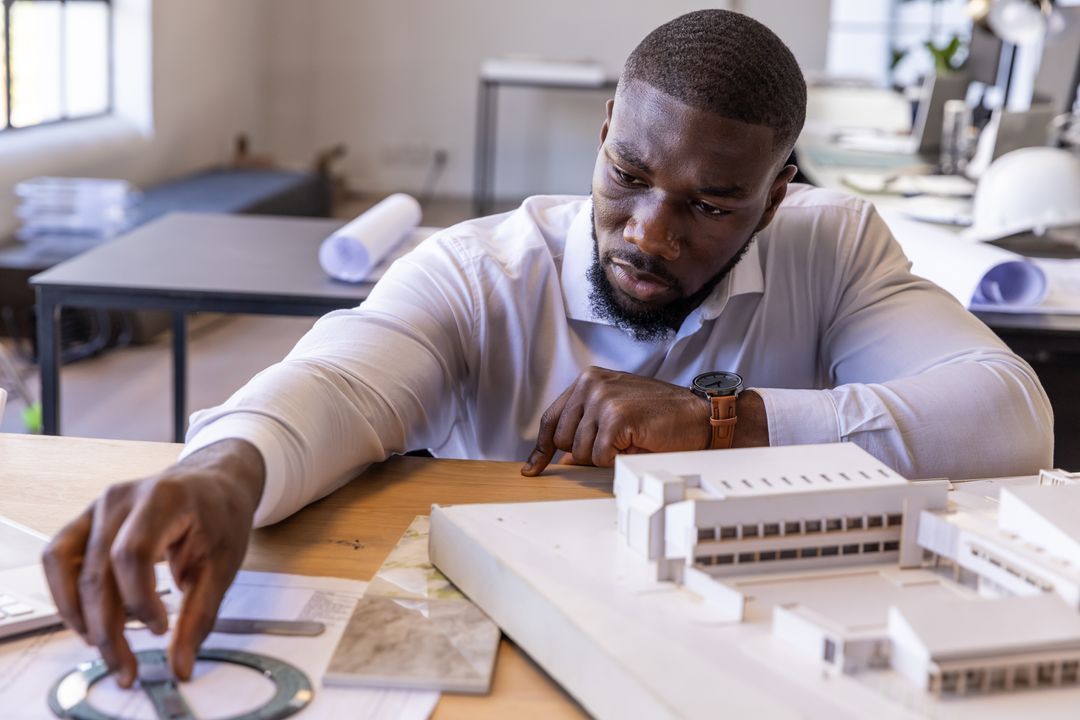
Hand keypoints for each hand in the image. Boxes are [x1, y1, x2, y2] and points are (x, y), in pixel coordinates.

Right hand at [41, 439, 264, 687]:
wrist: (212, 483)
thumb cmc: (221, 516)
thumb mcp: (224, 563)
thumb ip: (200, 615)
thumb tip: (180, 665)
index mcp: (163, 498)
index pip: (131, 553)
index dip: (139, 599)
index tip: (160, 629)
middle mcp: (122, 498)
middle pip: (97, 569)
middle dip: (107, 627)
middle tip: (125, 665)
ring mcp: (99, 507)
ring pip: (67, 567)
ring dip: (80, 615)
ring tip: (104, 647)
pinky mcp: (86, 520)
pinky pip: (59, 558)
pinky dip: (65, 594)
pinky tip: (86, 621)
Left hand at [521, 367, 712, 475]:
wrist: (698, 417)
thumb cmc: (660, 417)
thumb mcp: (616, 414)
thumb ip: (586, 428)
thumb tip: (561, 459)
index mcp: (588, 379)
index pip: (552, 419)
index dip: (542, 448)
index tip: (532, 469)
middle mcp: (591, 383)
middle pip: (563, 440)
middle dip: (586, 452)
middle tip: (617, 443)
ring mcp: (602, 398)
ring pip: (580, 452)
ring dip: (605, 456)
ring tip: (631, 439)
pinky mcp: (615, 417)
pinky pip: (599, 457)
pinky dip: (617, 459)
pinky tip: (637, 443)